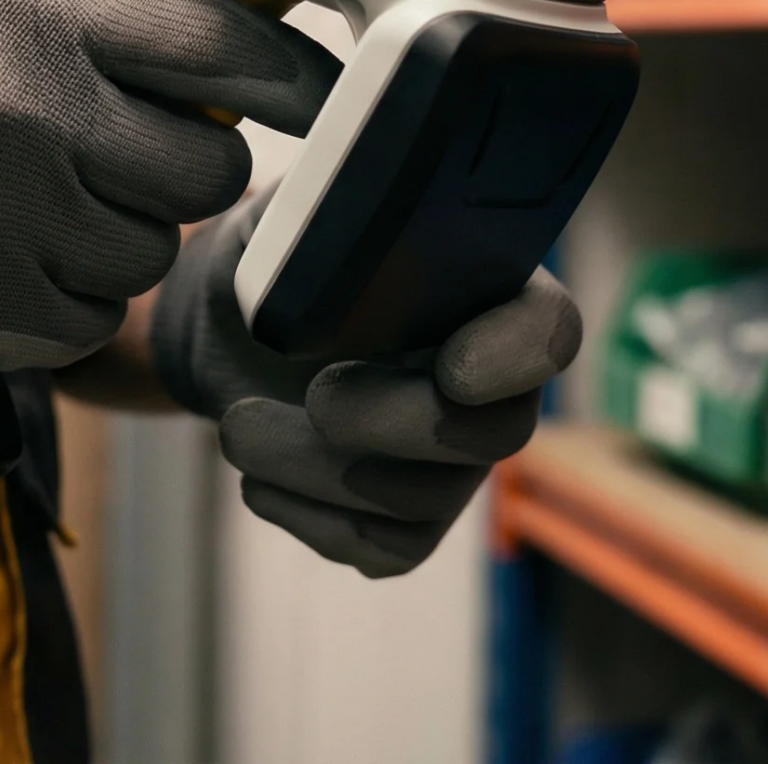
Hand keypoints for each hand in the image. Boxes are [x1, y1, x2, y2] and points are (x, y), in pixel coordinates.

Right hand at [0, 0, 341, 367]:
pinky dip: (57, 305)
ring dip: (111, 241)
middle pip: (203, 168)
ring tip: (36, 206)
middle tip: (134, 160)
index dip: (287, 76)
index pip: (218, 43)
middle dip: (185, 171)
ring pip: (144, 255)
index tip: (311, 94)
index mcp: (27, 2)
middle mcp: (20, 101)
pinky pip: (79, 322)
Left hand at [151, 192, 581, 576]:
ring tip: (238, 428)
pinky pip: (388, 548)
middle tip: (315, 395)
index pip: (547, 329)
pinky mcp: (405, 517)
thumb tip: (346, 223)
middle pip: (497, 433)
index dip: (515, 357)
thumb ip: (325, 220)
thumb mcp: (283, 223)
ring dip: (323, 472)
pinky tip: (257, 478)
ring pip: (430, 500)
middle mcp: (489, 380)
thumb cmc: (265, 262)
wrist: (220, 332)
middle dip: (398, 423)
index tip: (452, 369)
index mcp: (483, 289)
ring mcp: (452, 457)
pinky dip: (312, 518)